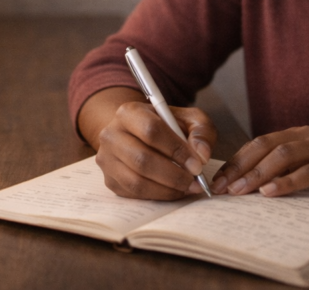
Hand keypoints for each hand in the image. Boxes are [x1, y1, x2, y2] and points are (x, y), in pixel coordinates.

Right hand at [88, 89, 216, 200]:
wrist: (138, 134)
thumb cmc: (167, 126)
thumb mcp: (189, 119)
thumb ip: (202, 131)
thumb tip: (201, 155)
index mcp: (129, 112)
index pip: (151, 131)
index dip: (176, 150)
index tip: (197, 164)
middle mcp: (111, 134)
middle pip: (142, 159)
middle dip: (174, 175)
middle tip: (195, 181)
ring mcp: (107, 159)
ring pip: (136, 182)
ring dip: (167, 189)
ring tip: (187, 187)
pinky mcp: (109, 180)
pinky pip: (133, 194)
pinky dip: (158, 196)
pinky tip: (174, 191)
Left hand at [211, 125, 308, 197]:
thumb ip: (287, 169)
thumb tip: (250, 187)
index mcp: (296, 135)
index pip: (257, 144)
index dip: (235, 161)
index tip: (216, 181)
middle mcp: (307, 136)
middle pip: (264, 146)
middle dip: (239, 167)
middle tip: (220, 188)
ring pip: (283, 155)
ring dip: (258, 174)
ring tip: (240, 191)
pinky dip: (288, 182)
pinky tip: (271, 192)